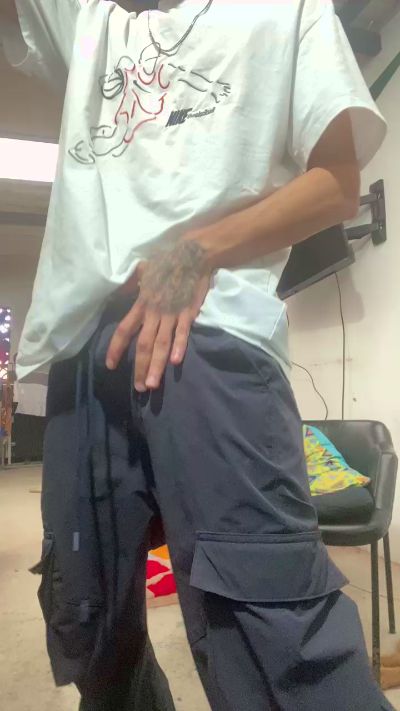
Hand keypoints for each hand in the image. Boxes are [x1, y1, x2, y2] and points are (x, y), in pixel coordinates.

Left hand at [106, 241, 210, 391]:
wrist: (192, 254)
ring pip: (161, 344)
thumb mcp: (143, 270)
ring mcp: (172, 314)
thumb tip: (118, 293)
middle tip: (139, 388)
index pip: (124, 329)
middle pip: (143, 344)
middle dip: (140, 368)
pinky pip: (182, 332)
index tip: (111, 365)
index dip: (116, 348)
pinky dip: (179, 346)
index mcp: (141, 304)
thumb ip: (131, 285)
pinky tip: (175, 362)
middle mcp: (154, 312)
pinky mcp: (188, 312)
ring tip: (153, 385)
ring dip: (157, 365)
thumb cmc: (167, 262)